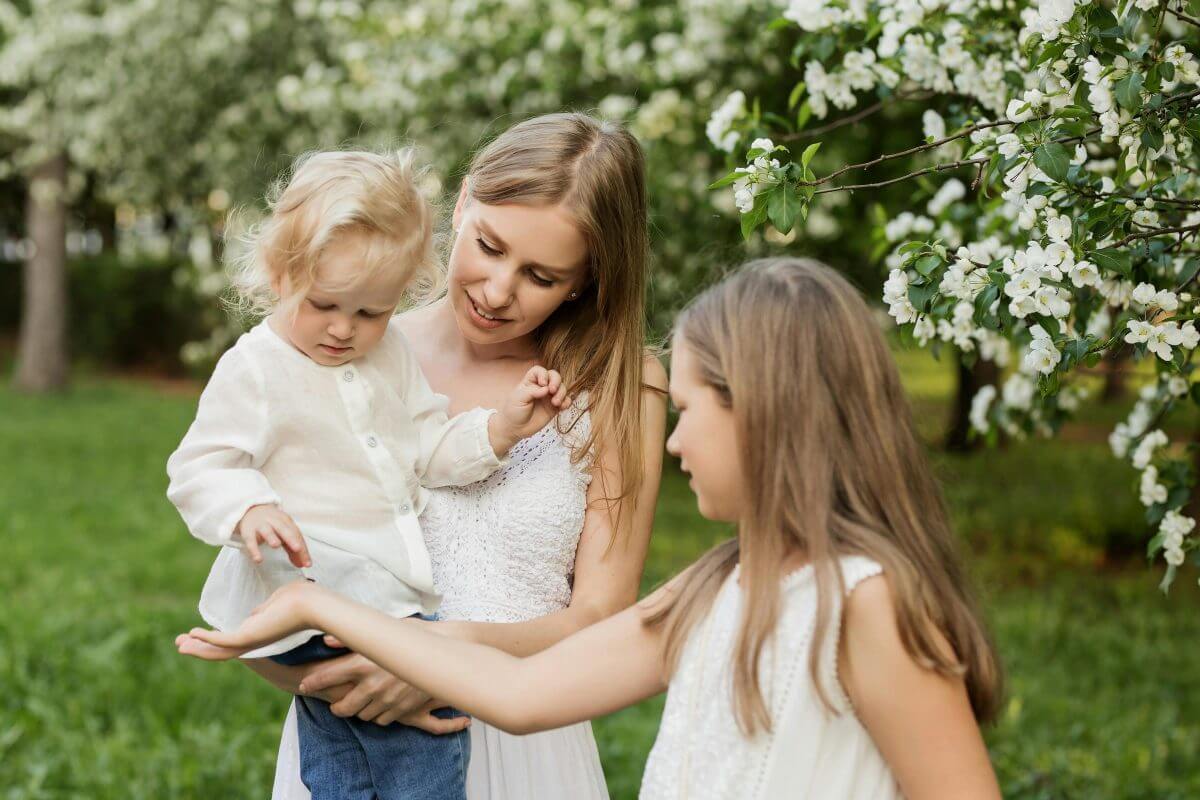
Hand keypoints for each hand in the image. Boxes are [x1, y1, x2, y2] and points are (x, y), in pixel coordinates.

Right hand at [175, 580, 319, 658]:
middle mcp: (254, 640)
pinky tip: (192, 633)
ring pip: (219, 649)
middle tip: (179, 645)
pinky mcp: (251, 637)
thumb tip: (255, 614)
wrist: (314, 604)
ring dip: (198, 647)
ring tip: (179, 645)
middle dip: (199, 647)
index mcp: (260, 632)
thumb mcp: (277, 603)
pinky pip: (224, 641)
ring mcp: (252, 640)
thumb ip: (263, 610)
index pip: (232, 640)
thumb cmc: (302, 599)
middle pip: (221, 649)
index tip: (195, 635)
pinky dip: (207, 638)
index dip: (213, 639)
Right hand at [236, 504, 311, 567]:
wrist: (251, 510)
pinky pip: (251, 541)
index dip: (303, 549)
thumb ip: (293, 549)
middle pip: (284, 529)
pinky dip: (254, 550)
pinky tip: (258, 559)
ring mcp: (261, 525)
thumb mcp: (284, 533)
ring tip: (276, 545)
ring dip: (272, 537)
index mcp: (286, 522)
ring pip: (267, 531)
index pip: (296, 534)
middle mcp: (275, 521)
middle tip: (298, 549)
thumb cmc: (272, 525)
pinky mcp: (248, 531)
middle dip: (291, 538)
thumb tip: (303, 564)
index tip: (307, 563)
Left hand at [299, 643, 467, 733]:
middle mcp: (372, 685)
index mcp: (363, 663)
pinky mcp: (402, 710)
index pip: (327, 677)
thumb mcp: (384, 630)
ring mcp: (387, 700)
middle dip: (336, 706)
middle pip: (343, 707)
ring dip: (358, 711)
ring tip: (359, 702)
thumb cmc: (417, 635)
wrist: (449, 652)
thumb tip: (326, 636)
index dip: (313, 682)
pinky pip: (383, 720)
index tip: (304, 683)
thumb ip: (353, 637)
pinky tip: (380, 705)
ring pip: (362, 715)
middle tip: (335, 703)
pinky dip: (378, 715)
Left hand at [490, 366, 570, 453]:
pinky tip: (562, 407)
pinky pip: (565, 401)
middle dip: (556, 381)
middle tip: (552, 391)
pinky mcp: (554, 407)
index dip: (543, 374)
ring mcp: (549, 397)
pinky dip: (567, 402)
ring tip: (555, 403)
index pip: (539, 371)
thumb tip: (546, 389)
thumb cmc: (514, 411)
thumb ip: (532, 391)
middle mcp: (541, 387)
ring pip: (561, 388)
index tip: (542, 384)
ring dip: (562, 393)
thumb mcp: (518, 398)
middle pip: (554, 376)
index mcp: (530, 382)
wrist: (516, 428)